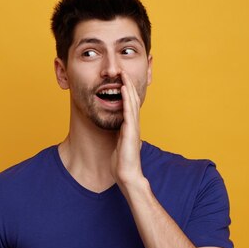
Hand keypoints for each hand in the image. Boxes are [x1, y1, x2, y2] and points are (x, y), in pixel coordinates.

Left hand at [110, 71, 144, 187]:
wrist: (127, 175)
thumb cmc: (122, 163)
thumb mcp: (118, 144)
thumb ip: (118, 135)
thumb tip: (115, 131)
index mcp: (130, 127)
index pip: (129, 105)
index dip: (126, 92)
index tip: (121, 80)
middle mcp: (133, 125)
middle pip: (132, 100)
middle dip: (128, 85)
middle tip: (123, 71)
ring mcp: (133, 127)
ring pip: (132, 103)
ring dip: (128, 88)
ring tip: (123, 75)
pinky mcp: (130, 131)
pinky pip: (128, 112)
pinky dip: (126, 99)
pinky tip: (123, 90)